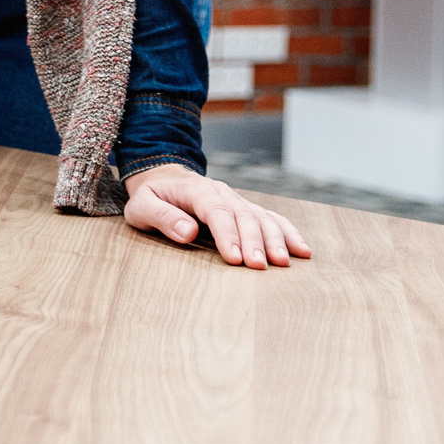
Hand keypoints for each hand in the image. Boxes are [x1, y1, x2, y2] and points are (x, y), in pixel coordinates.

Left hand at [124, 165, 311, 267]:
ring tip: (282, 262)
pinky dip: (287, 233)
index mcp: (195, 189)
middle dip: (254, 241)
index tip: (235, 258)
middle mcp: (221, 192)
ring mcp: (236, 200)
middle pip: (243, 214)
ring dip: (275, 239)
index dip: (227, 234)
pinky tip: (302, 250)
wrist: (162, 177)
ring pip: (261, 216)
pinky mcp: (245, 209)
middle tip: (260, 266)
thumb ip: (161, 216)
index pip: (215, 210)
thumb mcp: (142, 205)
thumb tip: (187, 231)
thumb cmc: (151, 196)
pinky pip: (271, 218)